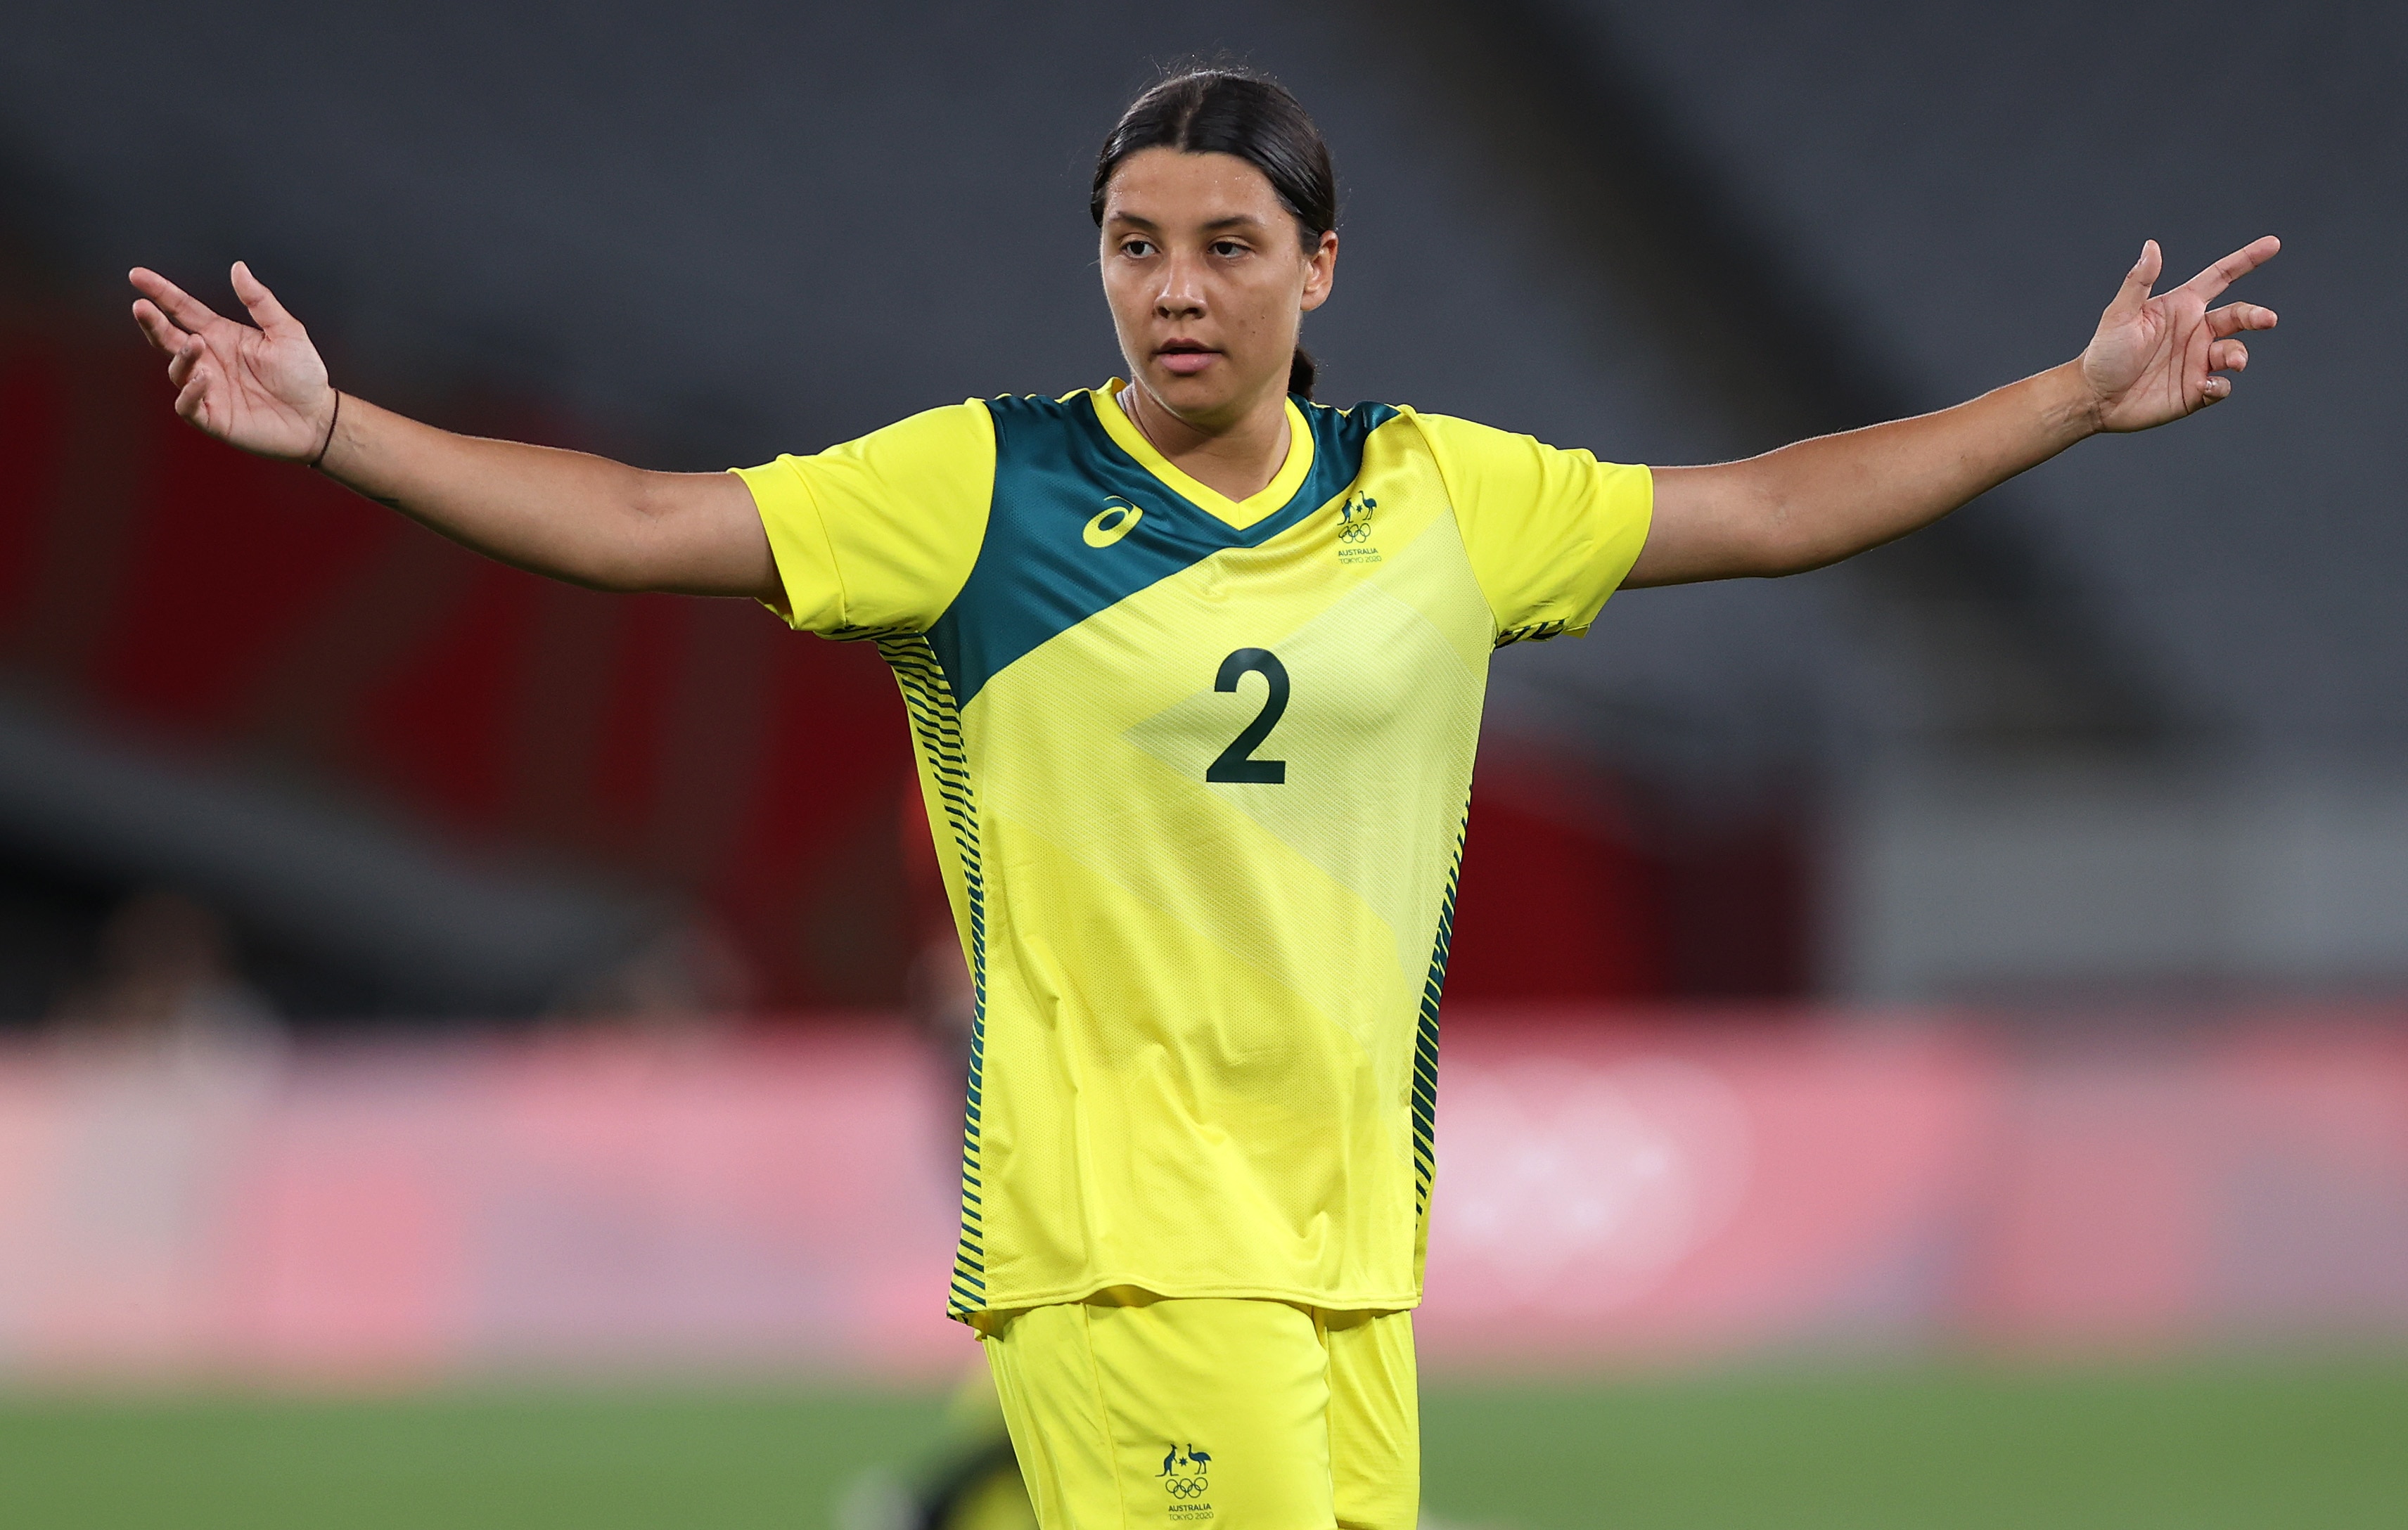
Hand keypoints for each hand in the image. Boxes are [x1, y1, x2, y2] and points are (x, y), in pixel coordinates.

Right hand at [129, 262, 337, 460]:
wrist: (317, 417)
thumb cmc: (303, 375)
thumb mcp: (287, 332)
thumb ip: (260, 301)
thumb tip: (238, 268)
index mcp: (220, 335)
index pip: (182, 310)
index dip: (160, 292)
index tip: (138, 275)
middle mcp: (208, 359)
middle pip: (168, 337)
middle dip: (151, 321)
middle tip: (141, 306)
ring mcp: (207, 388)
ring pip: (177, 369)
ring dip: (182, 355)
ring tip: (196, 344)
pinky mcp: (213, 417)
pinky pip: (188, 405)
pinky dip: (190, 392)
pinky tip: (204, 378)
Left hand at [2081, 236, 2279, 432]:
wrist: (2093, 398)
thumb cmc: (2104, 352)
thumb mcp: (2120, 314)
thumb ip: (2138, 281)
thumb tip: (2151, 246)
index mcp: (2182, 307)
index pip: (2221, 277)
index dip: (2246, 260)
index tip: (2273, 244)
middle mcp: (2196, 331)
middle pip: (2239, 316)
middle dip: (2256, 316)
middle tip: (2268, 319)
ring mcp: (2198, 361)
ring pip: (2234, 352)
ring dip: (2238, 354)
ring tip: (2231, 361)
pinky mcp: (2196, 390)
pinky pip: (2222, 386)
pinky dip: (2221, 386)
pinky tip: (2203, 386)